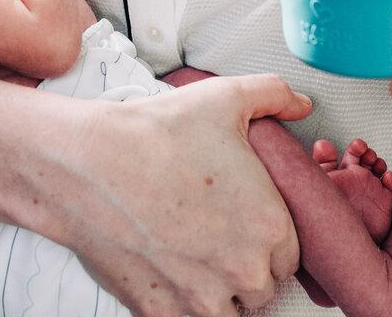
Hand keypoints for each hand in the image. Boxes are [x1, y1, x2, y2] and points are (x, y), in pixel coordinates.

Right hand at [54, 75, 311, 315]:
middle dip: (241, 268)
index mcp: (269, 227)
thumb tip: (302, 105)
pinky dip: (178, 304)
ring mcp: (203, 298)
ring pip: (228, 312)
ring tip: (190, 259)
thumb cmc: (155, 132)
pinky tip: (164, 271)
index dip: (265, 241)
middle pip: (260, 288)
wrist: (89, 163)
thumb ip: (274, 97)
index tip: (241, 226)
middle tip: (212, 238)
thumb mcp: (224, 99)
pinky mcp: (163, 312)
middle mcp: (244, 270)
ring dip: (215, 293)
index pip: (288, 256)